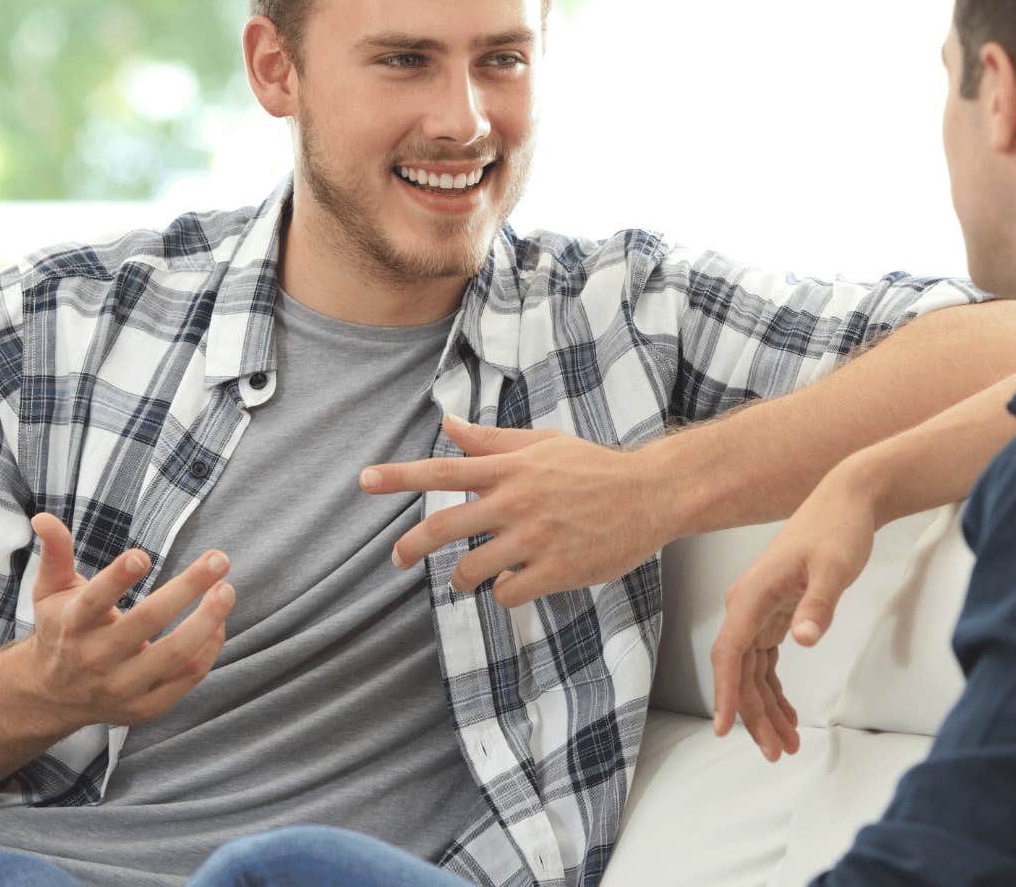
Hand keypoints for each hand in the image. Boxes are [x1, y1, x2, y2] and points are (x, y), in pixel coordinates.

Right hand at [20, 512, 234, 727]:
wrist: (51, 695)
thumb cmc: (61, 630)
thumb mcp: (50, 591)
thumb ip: (55, 553)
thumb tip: (44, 517)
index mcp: (73, 624)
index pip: (95, 600)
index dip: (118, 578)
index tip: (142, 556)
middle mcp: (96, 657)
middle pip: (147, 621)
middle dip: (188, 587)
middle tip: (219, 558)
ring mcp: (121, 686)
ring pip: (175, 654)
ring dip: (208, 620)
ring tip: (227, 590)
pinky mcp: (144, 707)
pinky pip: (186, 677)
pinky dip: (207, 650)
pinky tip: (218, 624)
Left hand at [368, 415, 675, 607]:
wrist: (650, 494)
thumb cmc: (594, 467)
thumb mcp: (543, 444)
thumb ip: (493, 442)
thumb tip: (449, 424)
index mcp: (511, 468)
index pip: (444, 469)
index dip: (400, 476)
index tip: (365, 480)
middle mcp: (516, 501)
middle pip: (444, 527)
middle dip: (410, 547)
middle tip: (396, 559)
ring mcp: (535, 537)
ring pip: (472, 570)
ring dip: (462, 579)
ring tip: (469, 578)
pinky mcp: (556, 569)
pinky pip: (508, 591)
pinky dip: (503, 591)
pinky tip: (517, 582)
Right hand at [711, 462, 879, 761]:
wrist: (848, 500)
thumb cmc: (838, 530)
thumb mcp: (833, 568)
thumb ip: (818, 605)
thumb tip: (802, 640)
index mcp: (751, 596)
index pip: (728, 654)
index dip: (724, 694)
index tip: (724, 730)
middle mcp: (747, 605)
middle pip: (740, 671)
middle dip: (754, 715)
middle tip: (776, 752)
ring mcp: (759, 609)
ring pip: (752, 671)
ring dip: (765, 707)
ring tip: (785, 744)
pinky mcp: (776, 612)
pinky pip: (766, 660)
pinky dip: (774, 688)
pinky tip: (789, 713)